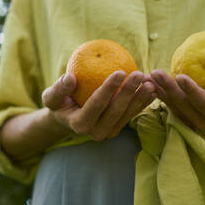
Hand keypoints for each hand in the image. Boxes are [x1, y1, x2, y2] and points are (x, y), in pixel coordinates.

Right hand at [42, 70, 156, 140]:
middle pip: (115, 110)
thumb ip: (58, 88)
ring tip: (151, 81)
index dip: (109, 88)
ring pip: (127, 114)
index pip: (96, 104)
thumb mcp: (50, 96)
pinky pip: (132, 114)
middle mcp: (95, 132)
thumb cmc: (58, 102)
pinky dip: (143, 102)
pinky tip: (154, 89)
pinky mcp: (117, 128)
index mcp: (79, 125)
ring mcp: (108, 132)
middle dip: (129, 92)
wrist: (67, 116)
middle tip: (139, 74)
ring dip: (140, 98)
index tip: (120, 71)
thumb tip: (70, 77)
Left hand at [150, 69, 204, 129]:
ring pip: (171, 104)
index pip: (203, 103)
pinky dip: (158, 92)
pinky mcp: (182, 114)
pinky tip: (147, 81)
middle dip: (168, 88)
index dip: (191, 90)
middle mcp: (201, 121)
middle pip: (182, 104)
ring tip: (147, 76)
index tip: (180, 75)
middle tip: (156, 72)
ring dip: (158, 90)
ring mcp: (190, 119)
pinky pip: (168, 103)